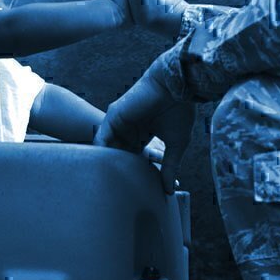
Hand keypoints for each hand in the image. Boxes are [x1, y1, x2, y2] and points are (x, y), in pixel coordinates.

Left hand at [95, 67, 194, 185]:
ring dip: (105, 163)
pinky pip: (102, 137)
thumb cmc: (179, 110)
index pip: (133, 158)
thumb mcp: (175, 144)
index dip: (135, 174)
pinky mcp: (114, 115)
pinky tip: (100, 167)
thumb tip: (170, 190)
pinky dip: (100, 151)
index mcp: (142, 134)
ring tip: (104, 184)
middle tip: (116, 193)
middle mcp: (129, 129)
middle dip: (117, 171)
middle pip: (118, 154)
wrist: (177, 86)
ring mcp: (120, 122)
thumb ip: (170, 167)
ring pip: (107, 147)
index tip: (138, 191)